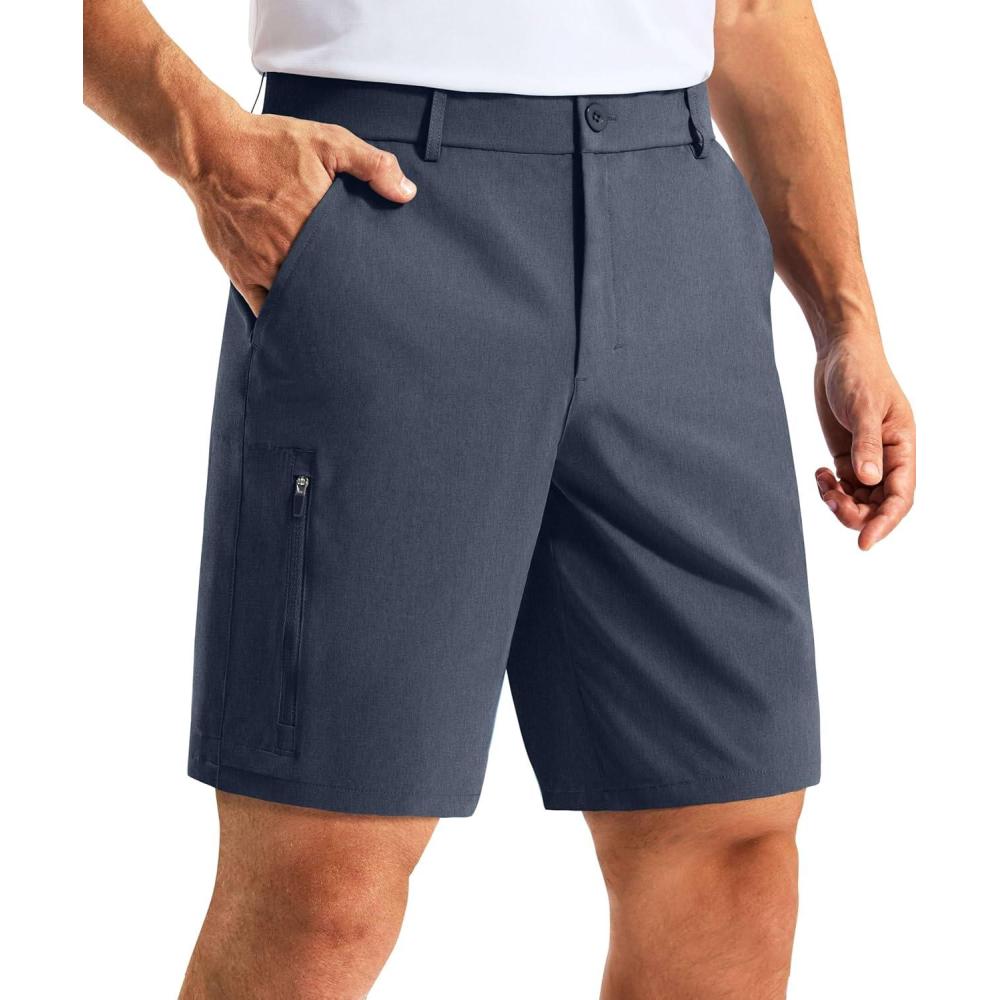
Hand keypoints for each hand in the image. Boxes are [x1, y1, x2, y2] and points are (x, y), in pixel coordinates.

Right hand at [179, 106, 416, 314]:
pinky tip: (300, 327)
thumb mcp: (328, 142)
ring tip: (337, 323)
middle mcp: (291, 251)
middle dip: (344, 300)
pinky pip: (265, 309)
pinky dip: (283, 318)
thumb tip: (406, 193)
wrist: (210, 147)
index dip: (366, 279)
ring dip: (316, 310)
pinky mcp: (241, 274)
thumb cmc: (269, 144)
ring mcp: (264, 266)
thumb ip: (372, 166)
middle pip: (327, 289)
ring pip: (299, 302)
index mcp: (317, 224)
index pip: (351, 265)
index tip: (379, 287)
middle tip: (365, 312)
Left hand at [813, 329, 915, 549]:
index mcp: (903, 447)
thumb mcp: (863, 408)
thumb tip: (869, 481)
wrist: (841, 352)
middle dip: (855, 514)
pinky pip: (843, 486)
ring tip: (822, 485)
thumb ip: (866, 444)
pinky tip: (818, 475)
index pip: (900, 497)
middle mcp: (888, 457)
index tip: (863, 543)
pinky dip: (830, 489)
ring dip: (840, 502)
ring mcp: (867, 457)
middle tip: (829, 499)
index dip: (885, 522)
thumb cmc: (859, 373)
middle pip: (879, 505)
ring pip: (860, 499)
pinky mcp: (847, 454)